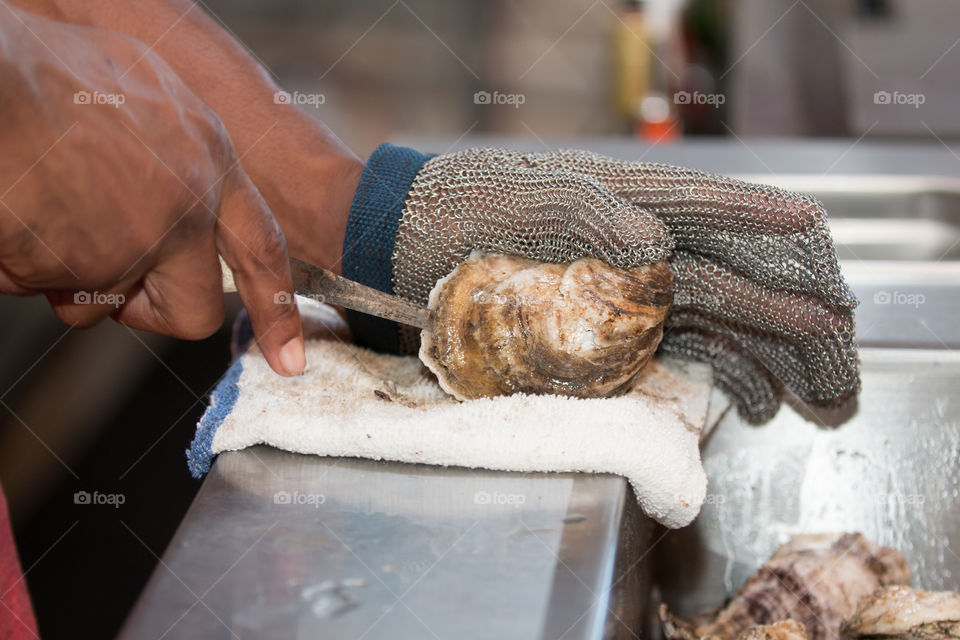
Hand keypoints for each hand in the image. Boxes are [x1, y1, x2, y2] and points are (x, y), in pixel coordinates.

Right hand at [0, 8, 304, 375]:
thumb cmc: (47, 69)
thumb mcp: (141, 86)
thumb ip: (172, 150)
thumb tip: (178, 196)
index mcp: (210, 157)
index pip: (262, 248)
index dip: (275, 307)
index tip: (289, 360)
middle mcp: (190, 205)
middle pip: (194, 310)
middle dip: (145, 310)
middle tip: (104, 285)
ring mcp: (141, 241)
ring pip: (100, 304)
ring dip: (61, 276)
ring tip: (34, 209)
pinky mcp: (86, 268)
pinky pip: (44, 290)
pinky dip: (18, 265)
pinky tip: (10, 212)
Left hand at [370, 147, 857, 422]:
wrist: (395, 246)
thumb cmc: (447, 209)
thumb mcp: (511, 196)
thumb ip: (587, 209)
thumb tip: (657, 244)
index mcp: (626, 200)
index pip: (724, 215)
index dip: (781, 246)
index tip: (830, 280)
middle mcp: (638, 244)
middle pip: (739, 282)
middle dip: (799, 328)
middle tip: (842, 375)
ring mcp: (625, 287)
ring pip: (722, 321)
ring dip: (773, 362)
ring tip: (818, 400)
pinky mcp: (605, 324)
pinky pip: (682, 346)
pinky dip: (724, 373)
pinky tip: (752, 399)